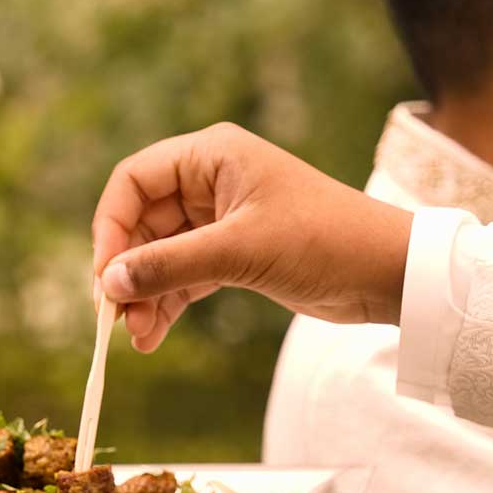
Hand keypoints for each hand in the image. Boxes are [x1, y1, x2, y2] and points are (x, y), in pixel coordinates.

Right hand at [92, 123, 413, 351]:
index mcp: (212, 155)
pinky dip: (168, 303)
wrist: (387, 273)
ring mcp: (222, 219)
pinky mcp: (235, 254)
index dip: (111, 226)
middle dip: (127, 271)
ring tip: (137, 337)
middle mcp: (211, 180)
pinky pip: (185, 275)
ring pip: (161, 254)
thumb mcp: (240, 251)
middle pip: (142, 222)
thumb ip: (169, 265)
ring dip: (145, 294)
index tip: (105, 276)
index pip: (134, 180)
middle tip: (116, 319)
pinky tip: (153, 336)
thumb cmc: (322, 241)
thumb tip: (108, 283)